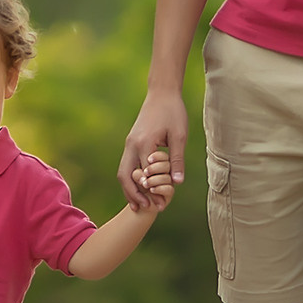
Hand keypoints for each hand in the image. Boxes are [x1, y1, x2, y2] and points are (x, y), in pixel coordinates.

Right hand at [118, 87, 189, 207]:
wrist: (161, 93)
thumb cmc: (173, 112)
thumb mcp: (179, 136)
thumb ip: (176, 159)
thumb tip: (177, 183)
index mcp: (144, 143)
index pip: (144, 175)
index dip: (151, 192)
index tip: (160, 205)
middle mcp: (132, 145)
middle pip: (125, 176)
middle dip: (133, 194)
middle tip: (144, 209)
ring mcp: (129, 143)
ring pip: (123, 172)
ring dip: (129, 189)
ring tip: (138, 204)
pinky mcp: (131, 142)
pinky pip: (126, 165)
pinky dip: (130, 179)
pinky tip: (139, 187)